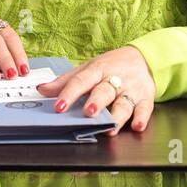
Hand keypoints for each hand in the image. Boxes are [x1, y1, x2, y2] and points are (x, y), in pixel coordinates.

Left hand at [36, 46, 155, 135]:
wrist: (143, 58)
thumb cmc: (110, 66)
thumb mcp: (87, 69)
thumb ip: (65, 81)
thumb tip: (41, 90)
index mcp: (97, 70)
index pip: (81, 81)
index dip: (69, 94)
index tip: (59, 106)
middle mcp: (114, 78)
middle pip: (104, 90)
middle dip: (97, 102)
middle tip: (89, 112)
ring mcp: (131, 88)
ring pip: (124, 102)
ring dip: (118, 115)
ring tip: (111, 128)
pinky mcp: (145, 97)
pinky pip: (145, 108)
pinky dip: (142, 117)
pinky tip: (138, 126)